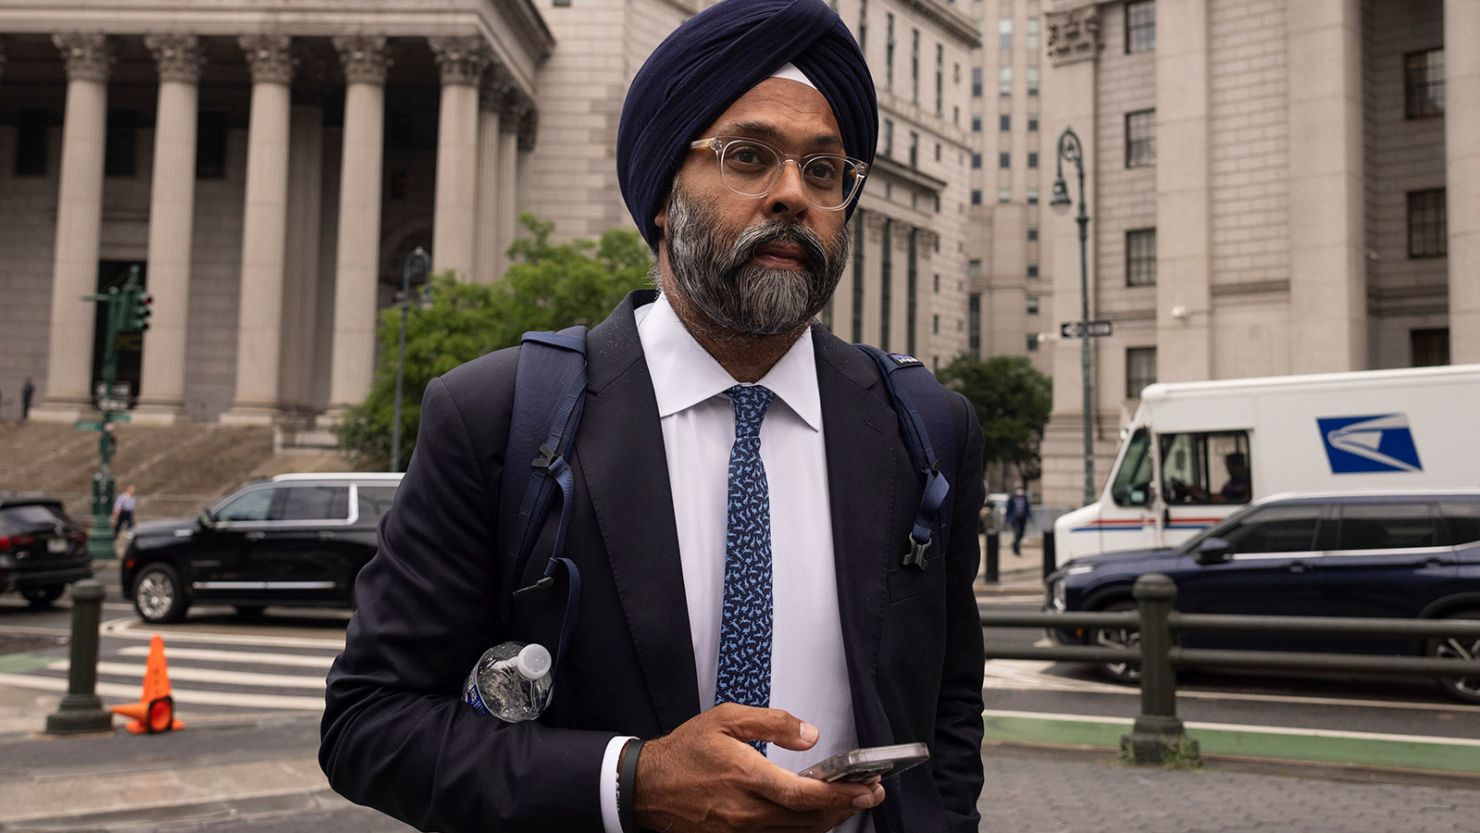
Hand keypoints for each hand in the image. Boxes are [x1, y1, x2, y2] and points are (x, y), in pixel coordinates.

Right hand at [633, 703, 884, 832]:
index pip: (803, 794)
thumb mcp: (726, 719)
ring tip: (849, 804)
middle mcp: (746, 811)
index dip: (839, 795)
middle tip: (872, 794)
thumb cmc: (685, 751)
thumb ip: (772, 723)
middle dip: (845, 808)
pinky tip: (816, 820)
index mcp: (746, 776)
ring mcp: (739, 831)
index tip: (867, 788)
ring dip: (828, 821)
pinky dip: (803, 832)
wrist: (646, 786)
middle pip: (807, 819)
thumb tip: (810, 735)